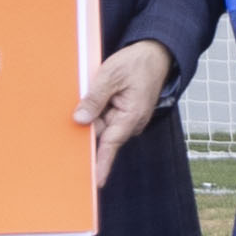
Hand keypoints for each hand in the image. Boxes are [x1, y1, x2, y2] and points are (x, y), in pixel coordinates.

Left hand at [78, 38, 177, 190]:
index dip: (101, 163)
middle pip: (101, 132)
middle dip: (89, 122)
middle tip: (85, 102)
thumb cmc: (137, 63)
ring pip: (102, 124)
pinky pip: (106, 117)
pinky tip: (102, 92)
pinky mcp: (125, 115)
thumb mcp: (110, 75)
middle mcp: (131, 123)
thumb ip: (94, 98)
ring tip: (101, 87)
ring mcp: (129, 120)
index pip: (111, 145)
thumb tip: (79, 119)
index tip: (95, 181)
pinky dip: (99, 108)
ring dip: (94, 111)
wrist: (156, 54)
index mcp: (131, 116)